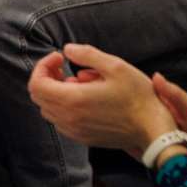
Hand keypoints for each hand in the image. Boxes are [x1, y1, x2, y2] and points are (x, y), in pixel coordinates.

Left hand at [27, 44, 176, 158]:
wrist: (150, 127)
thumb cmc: (136, 95)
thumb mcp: (116, 66)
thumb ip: (88, 55)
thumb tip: (67, 49)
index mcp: (73, 99)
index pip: (37, 83)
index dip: (43, 66)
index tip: (60, 57)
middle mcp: (67, 118)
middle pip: (38, 96)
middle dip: (47, 77)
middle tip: (64, 66)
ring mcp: (73, 130)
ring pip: (48, 109)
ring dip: (56, 92)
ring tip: (79, 81)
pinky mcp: (80, 137)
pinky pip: (60, 120)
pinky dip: (64, 105)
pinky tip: (86, 97)